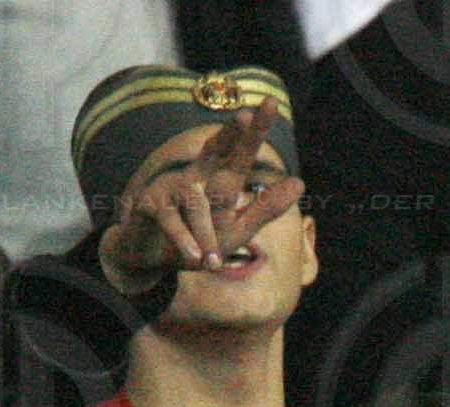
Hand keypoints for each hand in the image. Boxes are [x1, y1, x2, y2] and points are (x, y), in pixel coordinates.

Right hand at [97, 96, 302, 295]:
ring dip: (205, 232)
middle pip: (214, 151)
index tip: (271, 103)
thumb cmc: (201, 239)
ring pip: (195, 202)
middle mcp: (195, 177)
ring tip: (212, 261)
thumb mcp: (239, 227)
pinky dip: (183, 240)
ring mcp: (170, 187)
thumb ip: (266, 208)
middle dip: (232, 135)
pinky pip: (169, 219)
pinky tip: (194, 257)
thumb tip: (299, 182)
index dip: (253, 131)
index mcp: (217, 181)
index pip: (239, 153)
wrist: (153, 256)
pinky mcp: (150, 204)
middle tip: (245, 115)